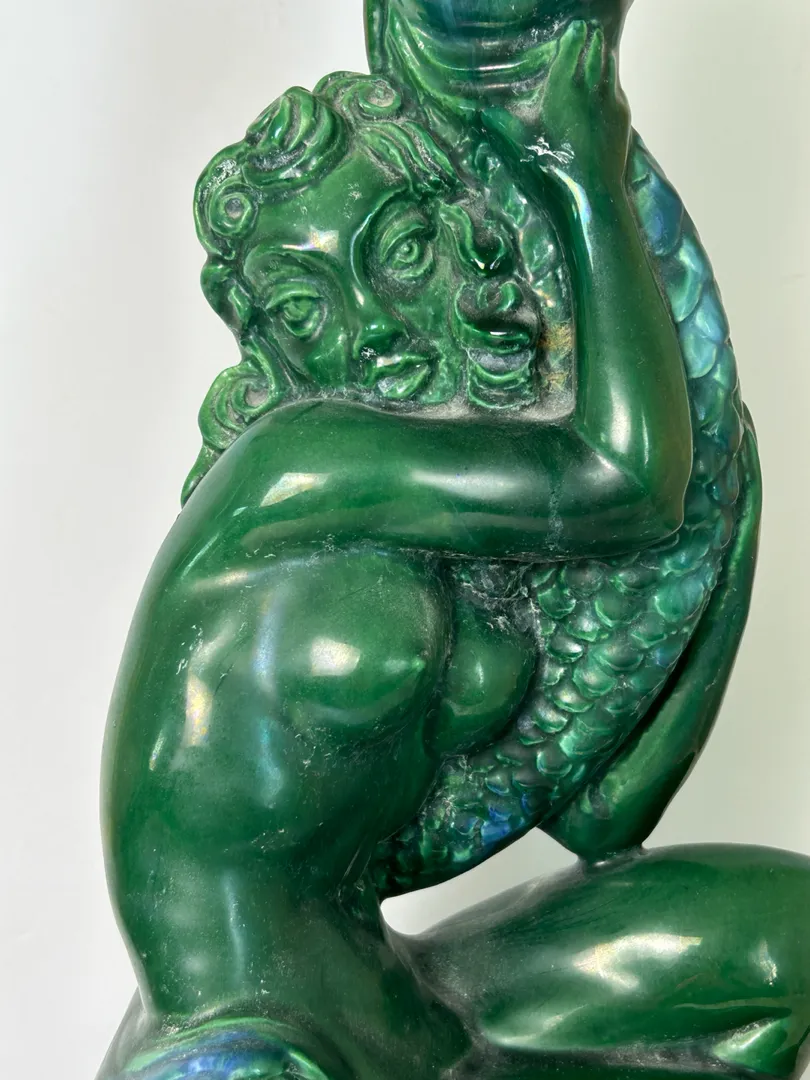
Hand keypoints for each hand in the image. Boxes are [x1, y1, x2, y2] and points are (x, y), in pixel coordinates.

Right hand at [482, 20, 630, 198]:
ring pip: (609, 67)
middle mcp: (588, 89)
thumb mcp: (523, 146)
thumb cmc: (555, 167)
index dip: (574, 37)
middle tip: (589, 32)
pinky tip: (608, 84)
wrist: (592, 189)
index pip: (571, 52)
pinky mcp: (622, 115)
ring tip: (600, 49)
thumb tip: (486, 114)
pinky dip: (611, 81)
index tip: (576, 27)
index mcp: (563, 91)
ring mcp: (609, 100)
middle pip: (594, 53)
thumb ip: (506, 126)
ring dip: (604, 56)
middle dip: (591, 41)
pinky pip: (617, 89)